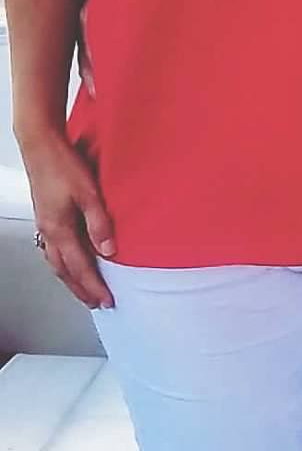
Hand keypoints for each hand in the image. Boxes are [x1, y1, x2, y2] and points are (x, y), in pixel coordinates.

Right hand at [20, 130, 114, 308]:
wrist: (42, 146)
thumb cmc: (65, 166)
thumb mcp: (90, 194)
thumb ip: (100, 223)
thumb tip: (110, 251)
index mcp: (60, 230)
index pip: (80, 268)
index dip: (94, 286)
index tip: (107, 300)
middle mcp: (49, 232)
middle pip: (65, 271)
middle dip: (82, 290)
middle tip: (98, 303)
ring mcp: (45, 225)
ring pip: (56, 263)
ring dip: (72, 279)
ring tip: (85, 289)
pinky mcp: (46, 217)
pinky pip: (53, 250)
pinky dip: (64, 263)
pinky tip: (71, 261)